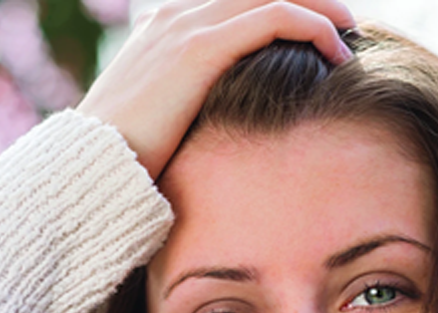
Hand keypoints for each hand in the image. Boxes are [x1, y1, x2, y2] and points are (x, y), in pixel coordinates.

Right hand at [77, 0, 354, 179]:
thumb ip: (187, 109)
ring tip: (350, 33)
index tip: (316, 32)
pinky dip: (313, 27)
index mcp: (165, 28)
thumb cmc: (121, 162)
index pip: (234, 1)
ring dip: (321, 9)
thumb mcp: (157, 125)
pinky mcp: (199, 50)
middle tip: (345, 23)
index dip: (279, 8)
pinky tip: (338, 52)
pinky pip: (274, 19)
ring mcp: (186, 27)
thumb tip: (215, 131)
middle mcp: (176, 16)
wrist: (87, 171)